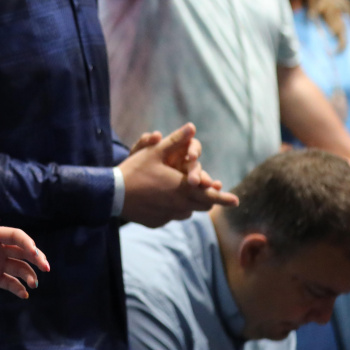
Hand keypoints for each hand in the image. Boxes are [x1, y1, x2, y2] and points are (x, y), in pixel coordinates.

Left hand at [0, 220, 49, 299]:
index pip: (16, 237)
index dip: (28, 244)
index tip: (36, 255)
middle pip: (22, 252)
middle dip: (36, 259)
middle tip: (46, 269)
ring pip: (18, 268)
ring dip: (29, 274)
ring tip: (33, 285)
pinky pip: (9, 283)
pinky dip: (18, 288)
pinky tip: (24, 294)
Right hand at [119, 123, 237, 227]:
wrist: (112, 193)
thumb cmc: (135, 170)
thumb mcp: (154, 152)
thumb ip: (175, 141)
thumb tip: (192, 127)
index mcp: (182, 188)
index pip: (211, 195)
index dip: (225, 198)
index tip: (236, 201)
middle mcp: (180, 205)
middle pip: (202, 206)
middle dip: (207, 199)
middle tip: (208, 194)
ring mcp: (168, 216)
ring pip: (187, 212)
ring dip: (189, 205)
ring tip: (182, 197)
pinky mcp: (157, 223)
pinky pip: (170, 217)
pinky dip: (171, 210)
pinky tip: (159, 202)